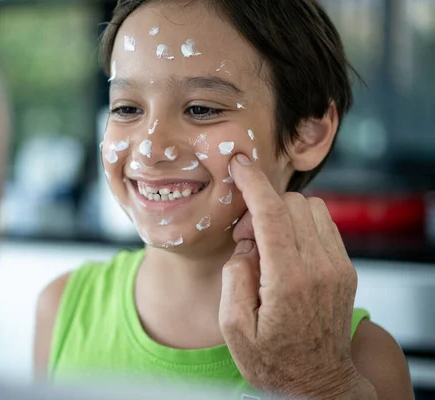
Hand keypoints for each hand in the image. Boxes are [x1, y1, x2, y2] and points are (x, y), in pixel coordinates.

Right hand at [219, 154, 374, 398]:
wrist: (319, 383)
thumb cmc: (274, 361)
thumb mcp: (234, 331)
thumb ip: (233, 279)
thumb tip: (245, 247)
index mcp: (288, 282)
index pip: (272, 214)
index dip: (253, 182)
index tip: (239, 163)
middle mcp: (319, 268)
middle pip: (291, 205)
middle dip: (261, 206)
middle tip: (244, 237)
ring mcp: (337, 267)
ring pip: (311, 208)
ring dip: (282, 214)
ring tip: (265, 245)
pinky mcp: (344, 268)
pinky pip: (323, 224)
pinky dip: (298, 223)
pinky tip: (284, 250)